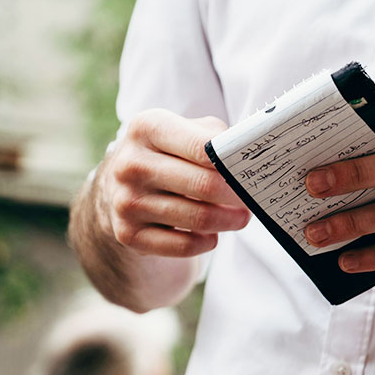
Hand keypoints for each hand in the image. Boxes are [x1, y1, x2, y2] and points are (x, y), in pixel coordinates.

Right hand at [99, 109, 249, 257]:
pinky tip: (212, 235)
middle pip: (204, 185)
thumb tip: (249, 154)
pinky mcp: (127, 233)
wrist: (121, 186)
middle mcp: (131, 164)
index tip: (252, 172)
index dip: (234, 163)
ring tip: (240, 217)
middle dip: (237, 196)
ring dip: (228, 221)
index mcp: (147, 128)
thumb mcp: (186, 131)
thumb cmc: (169, 154)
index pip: (203, 147)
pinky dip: (205, 242)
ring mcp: (126, 201)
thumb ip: (217, 137)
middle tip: (253, 199)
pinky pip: (182, 246)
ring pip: (198, 218)